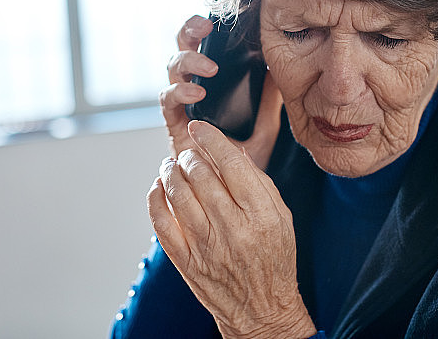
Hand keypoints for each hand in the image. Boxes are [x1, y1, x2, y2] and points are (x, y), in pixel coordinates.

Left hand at [147, 121, 316, 338]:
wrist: (262, 309)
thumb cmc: (274, 259)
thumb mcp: (281, 217)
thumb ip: (259, 183)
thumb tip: (233, 153)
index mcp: (261, 214)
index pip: (232, 164)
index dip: (211, 139)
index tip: (200, 128)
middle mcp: (233, 228)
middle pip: (201, 175)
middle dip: (190, 154)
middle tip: (189, 151)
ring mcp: (206, 246)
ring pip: (177, 194)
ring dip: (170, 171)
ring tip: (172, 165)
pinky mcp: (186, 261)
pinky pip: (161, 222)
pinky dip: (155, 198)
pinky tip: (159, 187)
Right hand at [159, 15, 281, 170]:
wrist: (231, 200)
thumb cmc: (243, 164)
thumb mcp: (264, 128)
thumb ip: (269, 102)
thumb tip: (280, 74)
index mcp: (210, 87)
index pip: (200, 50)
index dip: (200, 30)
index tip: (213, 19)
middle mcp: (191, 93)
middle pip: (180, 53)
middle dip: (188, 35)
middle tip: (205, 27)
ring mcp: (180, 110)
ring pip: (171, 73)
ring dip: (187, 64)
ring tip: (209, 69)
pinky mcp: (173, 128)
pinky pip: (167, 104)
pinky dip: (180, 94)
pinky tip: (197, 94)